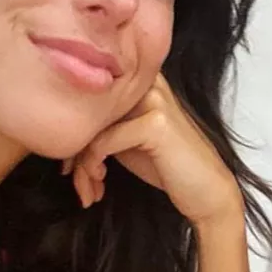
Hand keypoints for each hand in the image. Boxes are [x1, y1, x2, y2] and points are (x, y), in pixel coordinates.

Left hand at [64, 74, 243, 228]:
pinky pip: (103, 142)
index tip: (70, 162)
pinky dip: (93, 166)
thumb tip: (62, 130)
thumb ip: (105, 123)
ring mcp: (154, 100)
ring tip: (87, 188)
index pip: (90, 93)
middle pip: (87, 108)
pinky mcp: (156, 123)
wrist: (208, 191)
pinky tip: (101, 183)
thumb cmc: (169, 166)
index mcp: (141, 80)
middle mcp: (148, 82)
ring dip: (81, 164)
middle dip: (72, 149)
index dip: (73, 127)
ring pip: (92, 126)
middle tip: (72, 178)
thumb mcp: (129, 138)